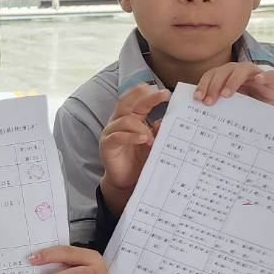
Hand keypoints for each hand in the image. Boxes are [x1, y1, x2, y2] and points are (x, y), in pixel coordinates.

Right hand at [99, 83, 170, 215]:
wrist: (126, 180)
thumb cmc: (139, 160)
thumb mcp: (152, 144)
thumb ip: (157, 132)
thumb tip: (165, 121)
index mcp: (130, 118)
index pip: (138, 102)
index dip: (150, 95)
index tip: (166, 93)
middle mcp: (119, 121)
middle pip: (128, 103)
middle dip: (145, 97)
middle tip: (162, 95)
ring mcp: (111, 132)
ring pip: (125, 120)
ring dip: (141, 127)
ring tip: (151, 139)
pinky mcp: (106, 144)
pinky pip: (118, 136)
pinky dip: (131, 136)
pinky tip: (143, 139)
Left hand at [194, 62, 273, 107]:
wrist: (271, 116)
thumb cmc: (247, 110)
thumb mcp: (229, 108)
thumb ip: (217, 105)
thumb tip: (197, 111)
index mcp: (227, 76)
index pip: (212, 75)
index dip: (203, 84)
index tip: (198, 98)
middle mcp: (240, 72)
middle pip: (224, 70)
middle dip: (214, 85)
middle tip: (210, 102)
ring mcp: (257, 75)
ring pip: (244, 69)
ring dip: (233, 80)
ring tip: (226, 94)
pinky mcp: (272, 82)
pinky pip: (270, 75)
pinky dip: (263, 76)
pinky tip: (258, 80)